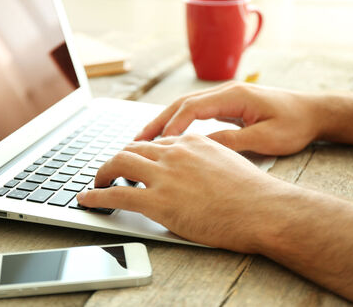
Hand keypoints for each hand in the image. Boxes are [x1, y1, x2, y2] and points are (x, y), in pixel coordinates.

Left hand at [77, 134, 288, 251]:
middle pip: (132, 149)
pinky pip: (116, 195)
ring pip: (119, 164)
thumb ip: (204, 159)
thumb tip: (194, 167)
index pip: (154, 142)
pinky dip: (96, 196)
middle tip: (109, 171)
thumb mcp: (228, 162)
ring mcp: (165, 175)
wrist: (264, 209)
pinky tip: (87, 199)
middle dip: (116, 159)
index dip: (138, 152)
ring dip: (102, 173)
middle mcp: (174, 153)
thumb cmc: (253, 192)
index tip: (131, 161)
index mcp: (191, 142)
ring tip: (97, 183)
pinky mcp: (159, 201)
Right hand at [135, 82, 322, 154]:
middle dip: (158, 122)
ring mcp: (224, 97)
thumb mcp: (266, 138)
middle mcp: (225, 92)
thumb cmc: (294, 124)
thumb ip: (232, 140)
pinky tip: (169, 137)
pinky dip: (178, 124)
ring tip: (144, 139)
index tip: (155, 145)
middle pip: (181, 104)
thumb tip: (200, 147)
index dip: (172, 126)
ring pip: (185, 107)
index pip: (192, 108)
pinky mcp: (226, 106)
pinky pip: (195, 113)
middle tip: (135, 140)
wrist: (313, 112)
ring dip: (164, 122)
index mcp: (233, 96)